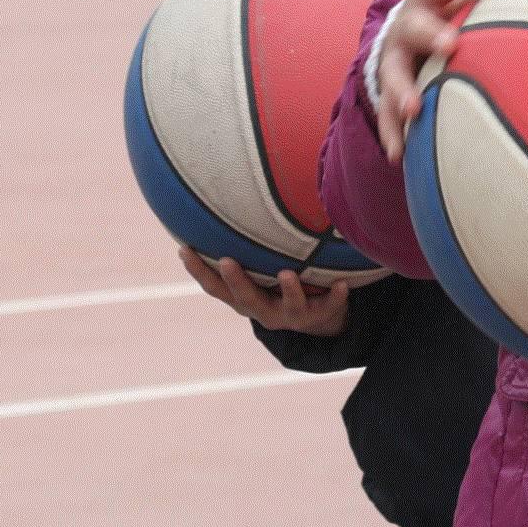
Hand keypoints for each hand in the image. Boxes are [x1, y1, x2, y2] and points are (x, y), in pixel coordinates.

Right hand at [178, 246, 350, 334]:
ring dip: (288, 289)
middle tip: (227, 261)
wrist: (317, 319)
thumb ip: (243, 251)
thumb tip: (213, 207)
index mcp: (244, 300)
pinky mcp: (320, 314)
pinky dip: (335, 296)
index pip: (215, 288)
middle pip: (246, 298)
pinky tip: (343, 283)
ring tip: (286, 273)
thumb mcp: (257, 275)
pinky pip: (329, 305)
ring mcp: (292, 314)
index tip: (184, 248)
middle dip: (236, 280)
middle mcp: (264, 311)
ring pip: (288, 305)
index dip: (197, 271)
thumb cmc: (277, 287)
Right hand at [374, 0, 527, 161]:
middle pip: (415, 25)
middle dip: (431, 33)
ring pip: (394, 73)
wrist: (404, 31)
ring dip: (403, 90)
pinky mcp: (390, 89)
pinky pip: (387, 114)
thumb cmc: (454, 3)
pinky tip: (400, 154)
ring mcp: (396, 58)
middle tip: (451, 43)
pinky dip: (393, 133)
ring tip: (414, 108)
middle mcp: (408, 22)